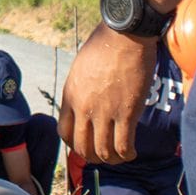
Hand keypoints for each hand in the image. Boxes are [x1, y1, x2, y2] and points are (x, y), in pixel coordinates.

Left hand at [58, 24, 157, 162]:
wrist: (124, 35)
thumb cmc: (105, 44)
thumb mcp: (81, 67)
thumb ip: (81, 88)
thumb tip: (85, 100)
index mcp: (71, 95)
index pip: (64, 132)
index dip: (74, 144)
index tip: (85, 144)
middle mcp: (84, 107)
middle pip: (82, 147)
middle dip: (92, 157)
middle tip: (104, 155)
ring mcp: (104, 112)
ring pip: (103, 151)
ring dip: (111, 159)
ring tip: (120, 156)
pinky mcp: (126, 113)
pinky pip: (123, 145)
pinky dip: (127, 154)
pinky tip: (132, 152)